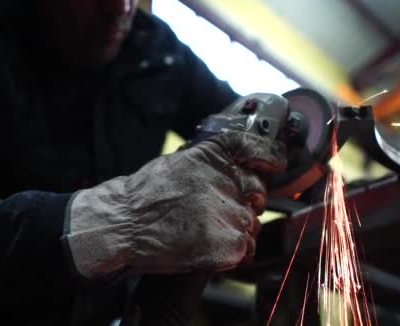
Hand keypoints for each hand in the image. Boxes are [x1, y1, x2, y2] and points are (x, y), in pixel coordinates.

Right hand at [65, 131, 285, 278]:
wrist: (124, 223)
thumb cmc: (145, 194)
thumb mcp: (179, 162)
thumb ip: (210, 164)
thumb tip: (233, 168)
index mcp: (216, 156)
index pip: (256, 148)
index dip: (269, 155)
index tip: (274, 161)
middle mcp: (230, 181)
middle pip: (257, 192)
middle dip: (245, 202)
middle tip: (220, 211)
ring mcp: (232, 214)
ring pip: (251, 223)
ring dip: (235, 228)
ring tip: (205, 231)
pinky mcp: (230, 244)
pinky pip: (244, 248)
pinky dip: (232, 251)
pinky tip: (209, 246)